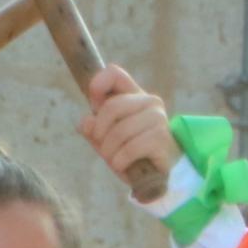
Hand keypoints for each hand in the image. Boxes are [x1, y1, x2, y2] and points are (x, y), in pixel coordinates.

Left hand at [79, 63, 179, 192]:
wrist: (157, 174)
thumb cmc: (129, 151)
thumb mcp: (105, 139)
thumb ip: (93, 128)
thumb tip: (86, 122)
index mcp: (133, 94)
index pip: (114, 73)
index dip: (97, 86)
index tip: (93, 107)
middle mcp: (149, 101)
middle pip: (111, 107)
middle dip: (99, 132)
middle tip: (102, 147)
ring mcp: (158, 118)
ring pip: (120, 131)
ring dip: (109, 151)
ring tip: (114, 159)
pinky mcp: (161, 138)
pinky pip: (130, 149)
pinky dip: (119, 161)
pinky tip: (122, 165)